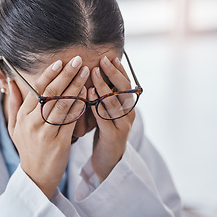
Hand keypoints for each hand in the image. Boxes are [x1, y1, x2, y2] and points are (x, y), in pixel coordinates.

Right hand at [7, 56, 88, 198]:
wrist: (36, 175)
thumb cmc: (27, 148)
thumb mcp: (14, 126)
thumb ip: (14, 104)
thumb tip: (11, 82)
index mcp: (23, 117)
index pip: (37, 90)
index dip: (49, 74)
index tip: (60, 62)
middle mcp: (33, 123)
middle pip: (51, 93)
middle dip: (66, 75)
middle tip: (78, 60)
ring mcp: (46, 133)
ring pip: (63, 104)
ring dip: (76, 86)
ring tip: (86, 72)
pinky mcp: (60, 142)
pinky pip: (71, 119)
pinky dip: (80, 105)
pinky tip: (87, 93)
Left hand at [88, 56, 134, 181]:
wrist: (108, 160)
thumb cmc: (105, 132)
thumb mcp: (106, 112)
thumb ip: (104, 97)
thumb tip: (96, 74)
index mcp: (127, 107)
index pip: (126, 84)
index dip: (119, 70)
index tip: (110, 57)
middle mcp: (128, 114)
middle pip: (123, 90)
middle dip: (113, 73)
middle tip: (103, 60)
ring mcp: (122, 126)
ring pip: (114, 102)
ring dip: (104, 85)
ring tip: (93, 72)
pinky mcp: (113, 136)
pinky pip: (104, 117)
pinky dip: (96, 103)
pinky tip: (88, 93)